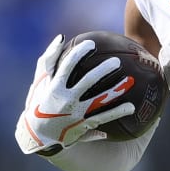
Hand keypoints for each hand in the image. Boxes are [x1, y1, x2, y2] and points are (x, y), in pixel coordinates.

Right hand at [15, 35, 135, 154]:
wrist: (38, 134)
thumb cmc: (39, 100)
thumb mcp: (39, 79)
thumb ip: (50, 58)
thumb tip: (62, 37)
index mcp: (55, 87)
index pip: (68, 66)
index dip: (80, 53)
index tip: (91, 44)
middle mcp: (66, 99)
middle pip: (88, 81)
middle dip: (103, 70)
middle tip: (117, 61)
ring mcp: (76, 113)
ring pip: (99, 100)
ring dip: (116, 90)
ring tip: (130, 81)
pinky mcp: (83, 125)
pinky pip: (103, 117)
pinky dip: (117, 112)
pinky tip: (131, 107)